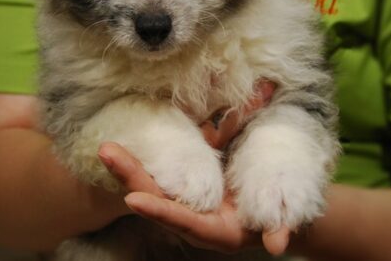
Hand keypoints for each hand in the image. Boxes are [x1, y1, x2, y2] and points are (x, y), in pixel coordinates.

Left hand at [98, 79, 290, 255]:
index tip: (132, 200)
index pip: (183, 221)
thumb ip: (278, 231)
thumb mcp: (282, 223)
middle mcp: (196, 220)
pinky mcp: (190, 184)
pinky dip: (147, 160)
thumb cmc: (280, 217)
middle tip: (107, 153)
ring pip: (155, 185)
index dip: (160, 211)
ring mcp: (189, 203)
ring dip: (131, 167)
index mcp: (215, 231)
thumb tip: (277, 245)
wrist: (278, 211)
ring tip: (107, 148)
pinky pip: (166, 173)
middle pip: (158, 200)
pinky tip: (128, 145)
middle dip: (131, 178)